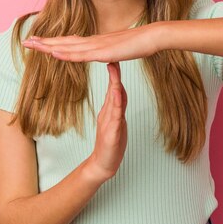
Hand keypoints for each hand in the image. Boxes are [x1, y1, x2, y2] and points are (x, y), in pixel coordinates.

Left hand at [21, 23, 162, 62]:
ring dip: (49, 46)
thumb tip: (104, 57)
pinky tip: (54, 53)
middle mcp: (92, 41)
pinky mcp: (104, 52)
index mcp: (95, 42)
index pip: (70, 42)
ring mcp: (97, 46)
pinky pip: (81, 54)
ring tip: (32, 45)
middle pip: (64, 42)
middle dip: (44, 42)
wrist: (153, 36)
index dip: (53, 42)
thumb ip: (109, 53)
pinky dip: (66, 53)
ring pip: (68, 47)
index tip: (38, 42)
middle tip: (25, 42)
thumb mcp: (119, 50)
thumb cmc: (139, 43)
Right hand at [85, 62, 127, 180]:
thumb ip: (117, 106)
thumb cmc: (111, 143)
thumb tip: (119, 90)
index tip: (115, 60)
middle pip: (113, 92)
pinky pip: (115, 119)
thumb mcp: (115, 121)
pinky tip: (116, 98)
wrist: (103, 164)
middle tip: (114, 60)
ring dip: (115, 88)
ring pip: (114, 103)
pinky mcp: (112, 134)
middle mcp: (109, 114)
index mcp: (110, 111)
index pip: (114, 89)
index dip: (116, 75)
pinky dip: (116, 107)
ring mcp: (109, 124)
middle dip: (115, 76)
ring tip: (115, 75)